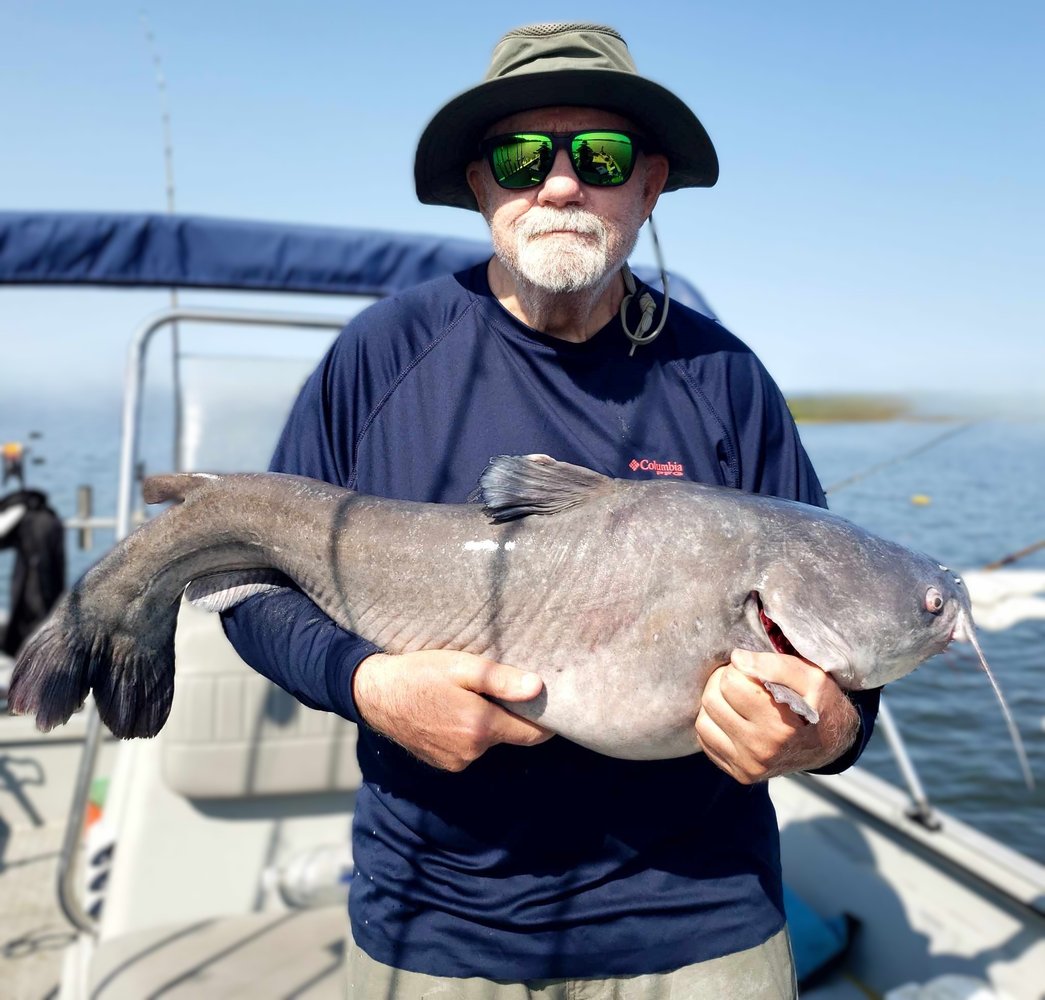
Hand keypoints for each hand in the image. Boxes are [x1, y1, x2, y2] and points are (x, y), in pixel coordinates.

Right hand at [352, 649, 553, 770]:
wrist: (375, 694)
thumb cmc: (420, 673)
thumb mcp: (462, 666)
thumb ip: (501, 680)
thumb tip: (538, 688)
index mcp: (480, 727)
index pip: (532, 734)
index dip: (545, 720)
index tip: (551, 704)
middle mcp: (471, 752)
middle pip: (510, 736)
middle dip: (512, 716)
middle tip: (504, 688)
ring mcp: (455, 762)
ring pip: (488, 742)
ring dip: (487, 724)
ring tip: (472, 696)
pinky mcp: (442, 763)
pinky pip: (468, 749)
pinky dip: (468, 732)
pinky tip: (452, 711)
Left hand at [695, 649, 859, 783]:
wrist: (831, 746)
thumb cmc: (822, 707)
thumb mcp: (813, 679)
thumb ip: (776, 665)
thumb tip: (737, 659)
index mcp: (780, 727)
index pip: (730, 682)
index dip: (738, 669)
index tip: (751, 671)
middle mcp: (760, 751)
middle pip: (712, 700)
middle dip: (722, 682)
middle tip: (740, 681)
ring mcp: (748, 766)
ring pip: (703, 721)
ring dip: (715, 703)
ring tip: (735, 699)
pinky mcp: (739, 774)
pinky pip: (705, 741)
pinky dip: (714, 724)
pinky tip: (734, 718)